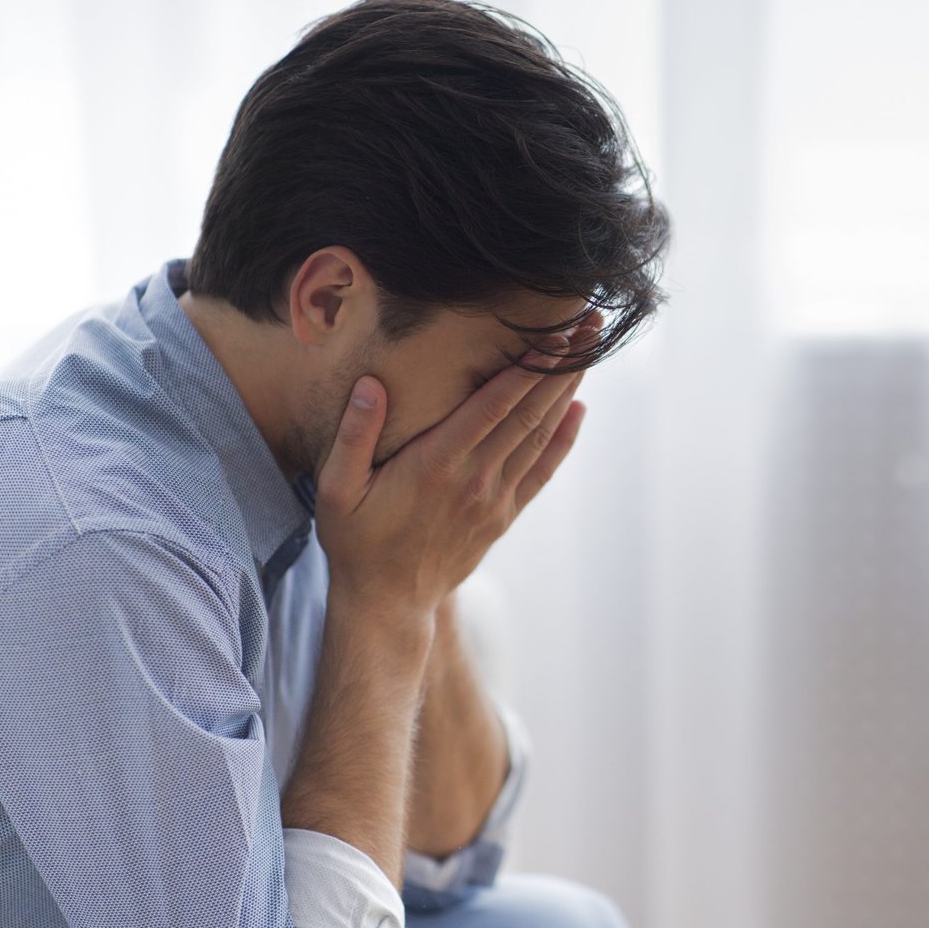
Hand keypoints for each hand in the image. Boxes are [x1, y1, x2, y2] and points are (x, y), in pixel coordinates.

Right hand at [314, 311, 598, 619]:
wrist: (387, 603)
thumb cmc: (356, 541)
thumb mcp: (336, 490)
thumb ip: (353, 436)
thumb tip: (370, 385)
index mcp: (436, 463)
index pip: (493, 405)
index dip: (528, 367)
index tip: (556, 331)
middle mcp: (474, 477)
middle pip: (529, 412)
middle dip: (562, 364)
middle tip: (592, 324)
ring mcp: (494, 498)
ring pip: (540, 435)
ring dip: (567, 390)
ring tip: (591, 350)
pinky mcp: (502, 515)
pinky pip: (540, 471)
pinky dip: (563, 439)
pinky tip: (578, 409)